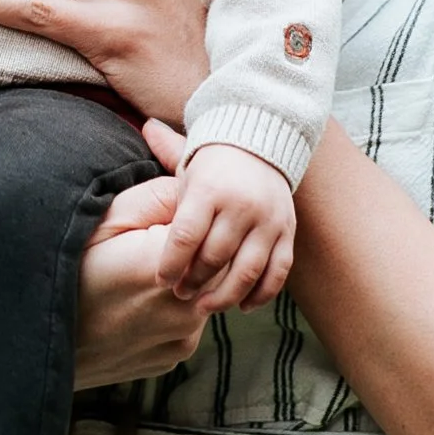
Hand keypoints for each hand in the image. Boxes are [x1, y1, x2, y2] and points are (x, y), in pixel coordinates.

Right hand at [71, 156, 215, 383]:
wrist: (41, 343)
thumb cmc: (63, 272)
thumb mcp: (102, 219)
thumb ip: (158, 197)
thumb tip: (194, 191)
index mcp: (170, 267)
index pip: (213, 224)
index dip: (190, 212)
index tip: (162, 214)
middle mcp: (186, 308)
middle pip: (213, 259)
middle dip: (192, 245)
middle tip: (144, 242)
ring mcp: (182, 338)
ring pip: (202, 290)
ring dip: (184, 276)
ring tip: (134, 273)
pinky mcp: (173, 357)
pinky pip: (185, 320)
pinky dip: (169, 306)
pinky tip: (132, 302)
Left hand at [157, 139, 295, 313]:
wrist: (264, 146)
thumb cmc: (214, 163)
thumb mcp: (189, 162)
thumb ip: (165, 159)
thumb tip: (146, 128)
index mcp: (210, 189)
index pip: (186, 235)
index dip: (171, 263)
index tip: (162, 280)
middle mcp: (241, 205)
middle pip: (215, 257)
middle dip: (194, 282)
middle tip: (180, 294)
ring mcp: (268, 221)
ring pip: (247, 271)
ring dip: (224, 296)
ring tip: (205, 306)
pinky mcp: (288, 232)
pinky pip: (278, 272)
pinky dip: (261, 294)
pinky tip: (243, 306)